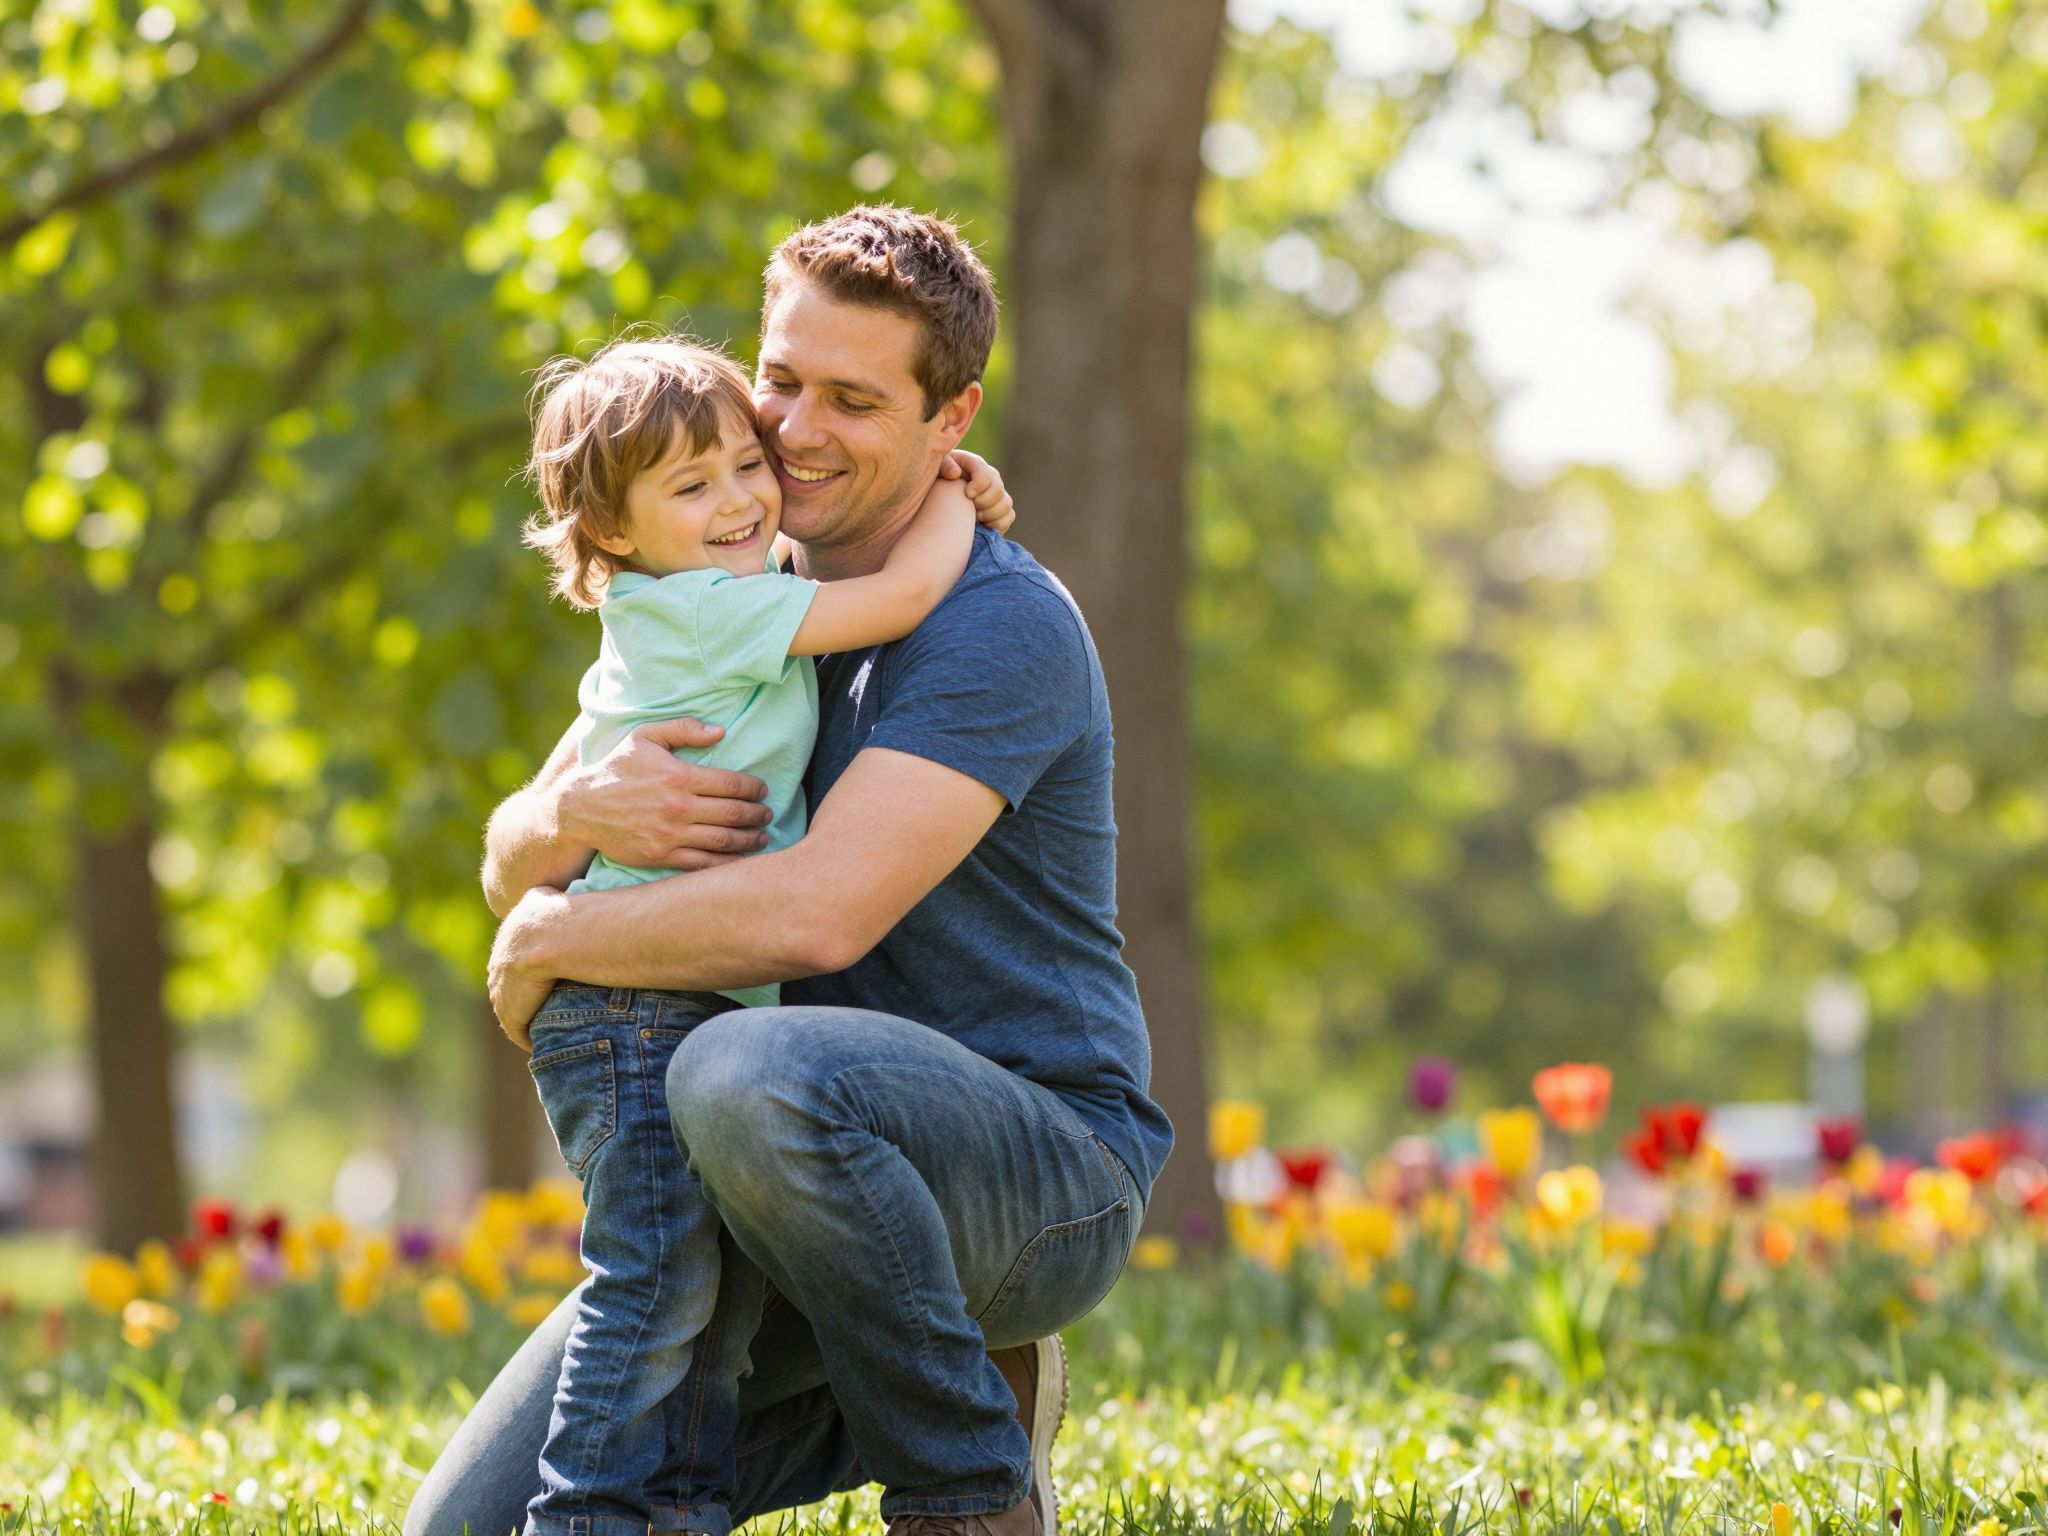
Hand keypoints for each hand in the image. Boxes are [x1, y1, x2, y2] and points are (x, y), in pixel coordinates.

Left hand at [488, 887, 567, 1050]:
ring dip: (525, 1018)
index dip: (529, 968)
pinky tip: (544, 1041)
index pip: (513, 958)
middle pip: (507, 984)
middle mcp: (499, 963)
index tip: (547, 977)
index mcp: (508, 939)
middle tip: (545, 1006)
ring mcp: (502, 989)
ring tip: (546, 1028)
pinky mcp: (510, 1010)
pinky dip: (528, 1036)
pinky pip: (517, 1029)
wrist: (547, 933)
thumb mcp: (543, 896)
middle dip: (522, 995)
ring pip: (511, 1008)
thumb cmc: (556, 912)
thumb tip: (548, 892)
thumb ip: (542, 896)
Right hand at [561, 717, 770, 869]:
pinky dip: (727, 864)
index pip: (733, 784)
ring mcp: (670, 835)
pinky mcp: (661, 857)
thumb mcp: (645, 737)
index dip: (755, 789)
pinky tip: (739, 860)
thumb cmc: (617, 768)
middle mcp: (678, 807)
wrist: (580, 808)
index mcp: (679, 776)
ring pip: (724, 841)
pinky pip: (703, 864)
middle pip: (734, 814)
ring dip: (750, 840)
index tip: (763, 791)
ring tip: (761, 837)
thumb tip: (721, 731)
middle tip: (768, 814)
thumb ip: (684, 729)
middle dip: (758, 815)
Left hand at [939, 449, 1014, 535]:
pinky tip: (983, 524)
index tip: (967, 494)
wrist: (940, 497)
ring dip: (991, 514)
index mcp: (975, 464)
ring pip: (1006, 504)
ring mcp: (997, 494)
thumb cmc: (937, 480)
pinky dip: (998, 523)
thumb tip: (956, 474)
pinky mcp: (1000, 509)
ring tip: (975, 517)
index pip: (986, 473)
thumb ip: (944, 466)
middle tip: (970, 507)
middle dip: (984, 501)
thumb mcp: (936, 468)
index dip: (979, 485)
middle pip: (998, 490)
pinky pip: (1009, 517)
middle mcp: (990, 477)